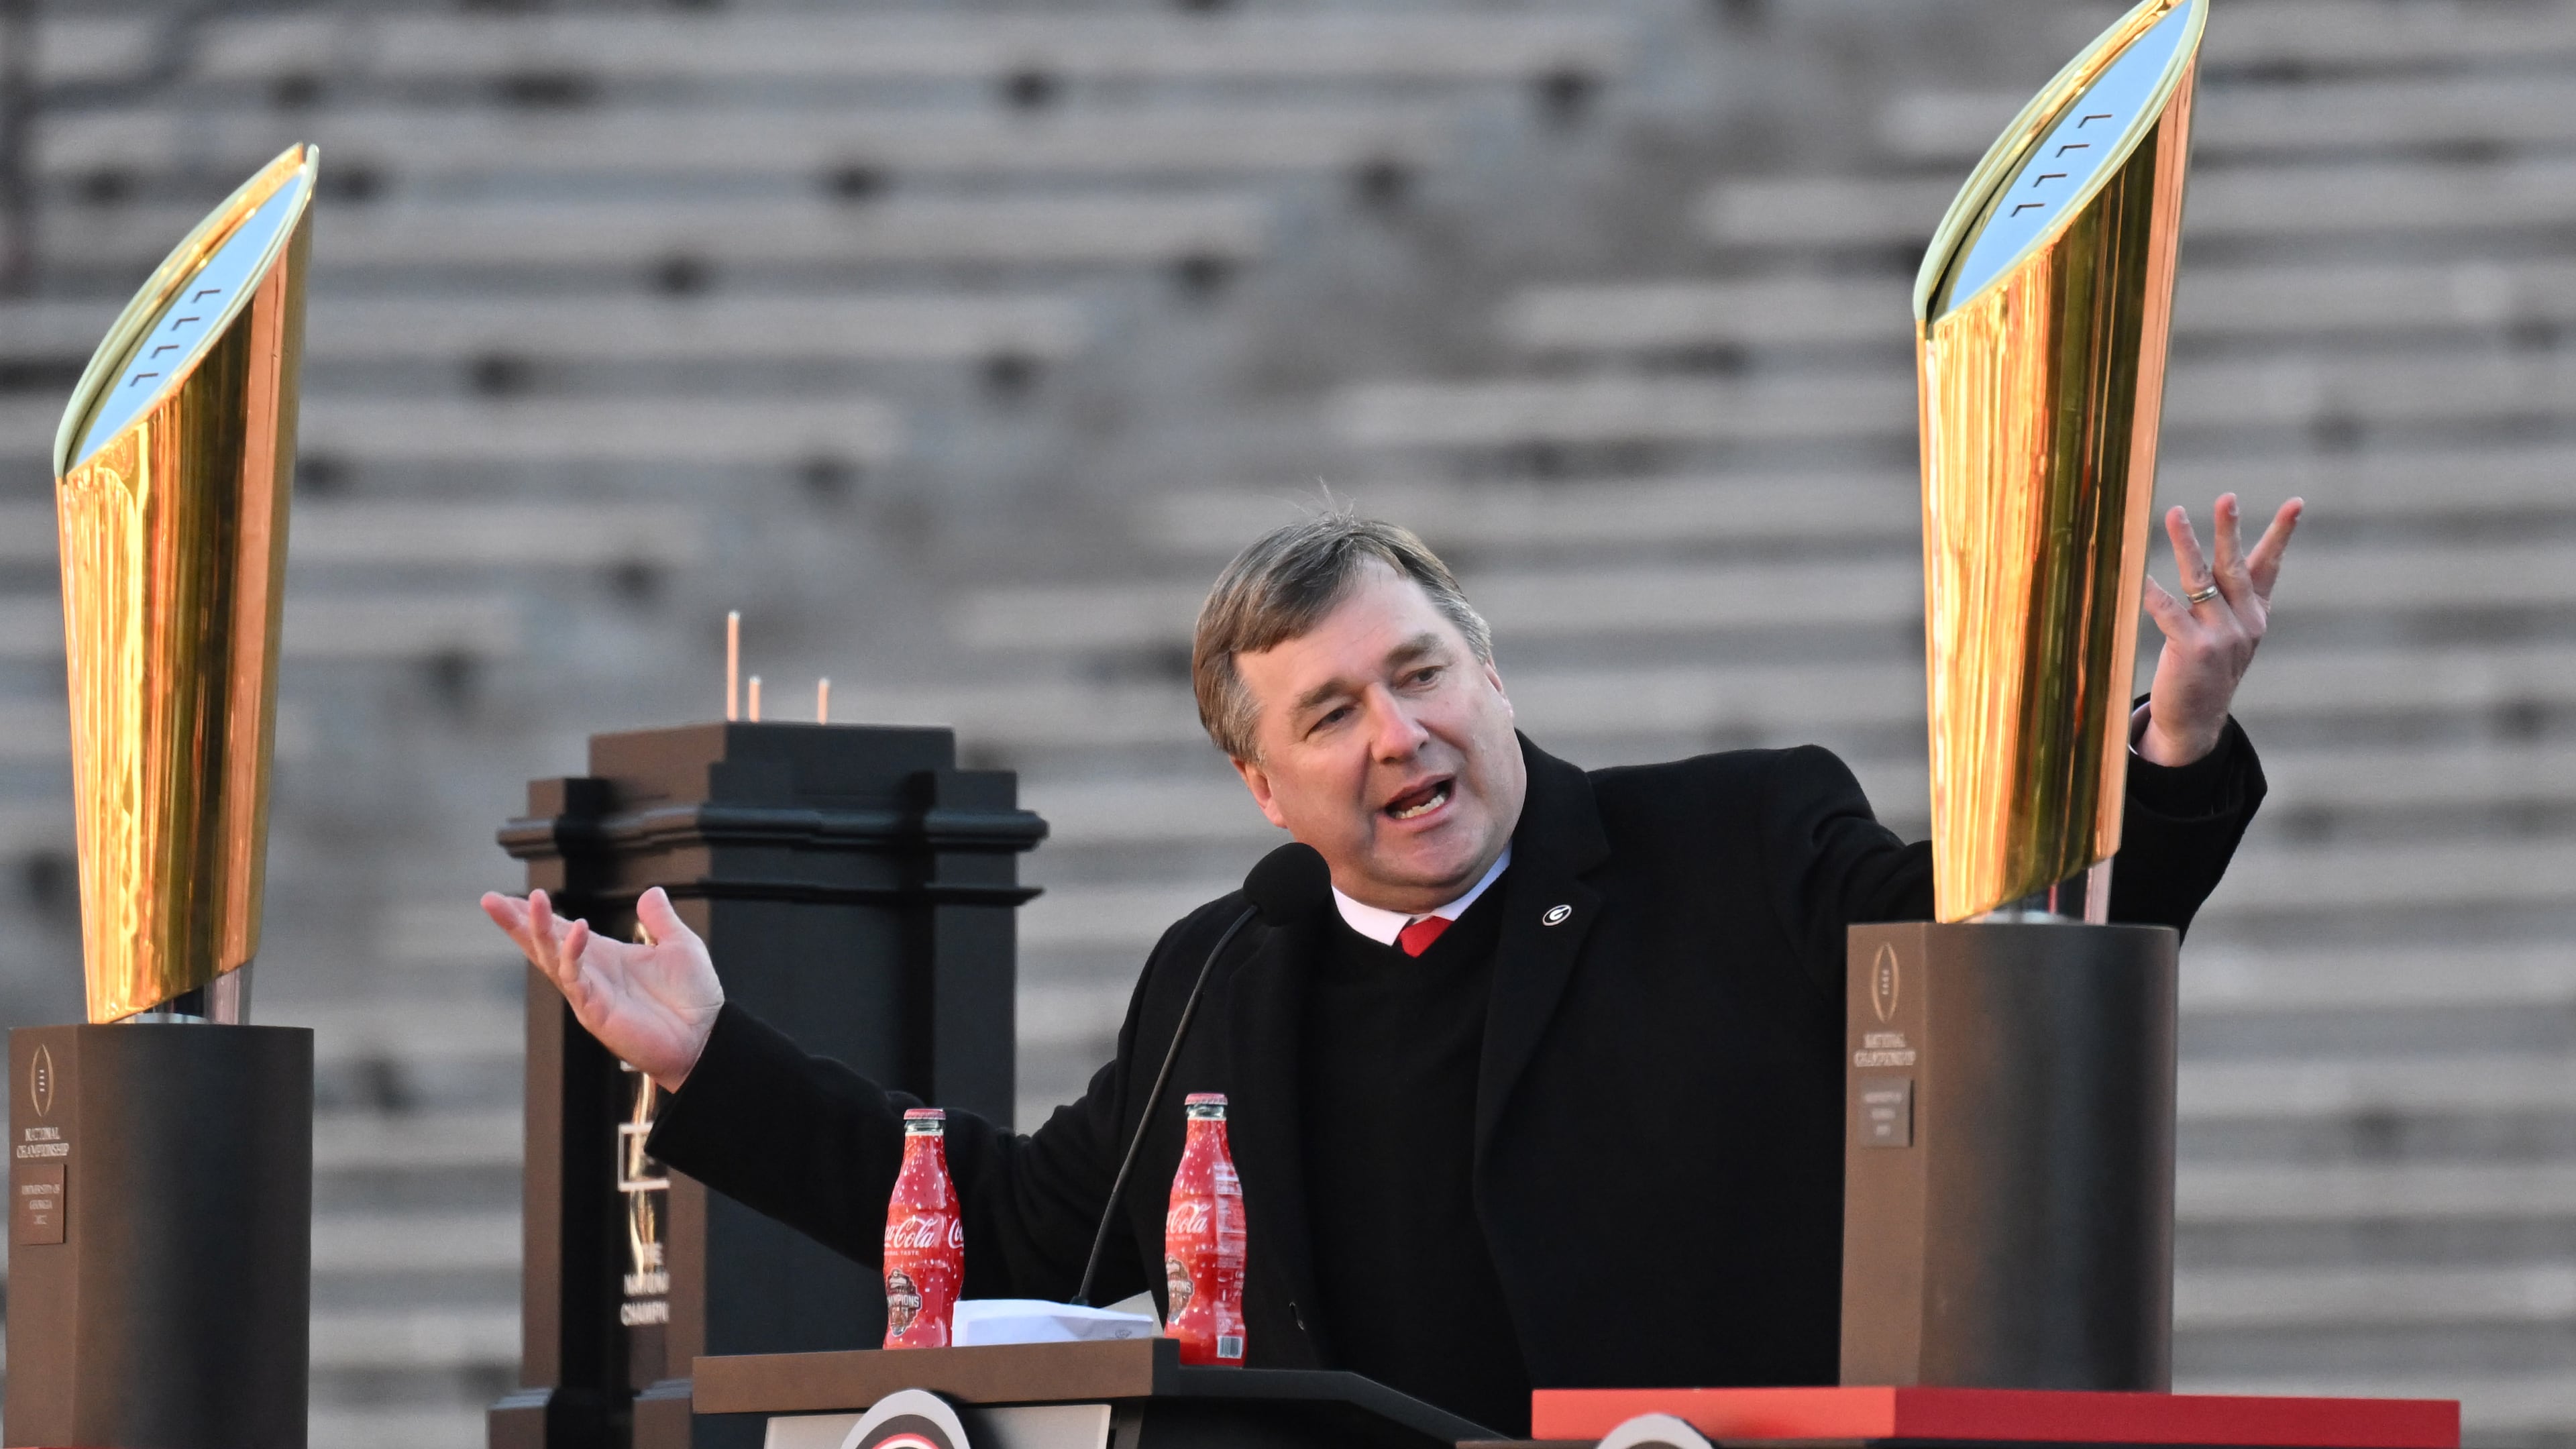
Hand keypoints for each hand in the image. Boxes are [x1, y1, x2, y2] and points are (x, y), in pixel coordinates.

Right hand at [481, 885, 723, 1090]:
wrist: (708, 1038)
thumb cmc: (693, 998)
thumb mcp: (680, 946)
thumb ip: (660, 919)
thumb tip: (650, 891)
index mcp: (605, 957)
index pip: (561, 933)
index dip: (537, 916)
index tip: (509, 898)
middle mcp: (591, 975)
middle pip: (543, 945)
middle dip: (516, 923)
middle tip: (489, 900)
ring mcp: (590, 994)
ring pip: (552, 959)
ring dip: (540, 930)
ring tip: (533, 901)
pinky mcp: (596, 1012)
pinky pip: (577, 979)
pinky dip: (573, 954)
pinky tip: (577, 930)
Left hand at [2137, 493, 2302, 765]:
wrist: (2196, 720)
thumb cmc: (2205, 668)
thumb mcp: (2228, 632)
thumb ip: (2227, 597)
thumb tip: (2224, 558)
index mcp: (2255, 615)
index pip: (2269, 567)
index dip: (2282, 534)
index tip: (2298, 503)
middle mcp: (2244, 623)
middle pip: (2235, 567)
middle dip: (2230, 530)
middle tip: (2227, 498)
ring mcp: (2221, 637)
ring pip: (2200, 580)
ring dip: (2186, 544)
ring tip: (2173, 513)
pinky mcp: (2194, 650)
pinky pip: (2169, 611)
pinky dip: (2153, 591)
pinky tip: (2139, 574)